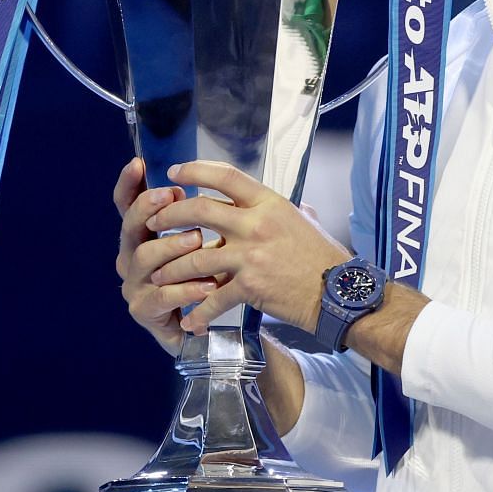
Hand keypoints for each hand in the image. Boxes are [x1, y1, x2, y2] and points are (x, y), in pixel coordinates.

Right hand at [113, 157, 217, 355]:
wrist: (203, 329)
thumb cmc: (200, 280)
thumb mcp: (200, 245)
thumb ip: (193, 217)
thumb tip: (194, 182)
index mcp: (141, 237)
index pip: (126, 206)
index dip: (128, 185)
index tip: (137, 163)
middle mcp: (130, 259)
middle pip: (131, 227)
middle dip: (151, 208)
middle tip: (174, 197)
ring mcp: (134, 285)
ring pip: (146, 259)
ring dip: (172, 246)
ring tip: (199, 240)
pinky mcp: (144, 311)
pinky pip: (163, 296)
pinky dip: (187, 289)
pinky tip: (208, 284)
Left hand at [143, 160, 349, 336]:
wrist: (339, 293)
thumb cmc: (324, 258)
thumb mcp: (305, 221)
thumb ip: (283, 212)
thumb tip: (281, 206)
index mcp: (269, 204)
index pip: (225, 176)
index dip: (195, 170)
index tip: (174, 172)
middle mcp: (257, 224)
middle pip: (198, 210)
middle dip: (168, 216)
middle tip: (153, 223)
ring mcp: (251, 255)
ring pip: (195, 256)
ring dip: (172, 267)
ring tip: (159, 275)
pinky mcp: (250, 285)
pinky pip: (213, 298)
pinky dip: (199, 312)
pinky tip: (190, 321)